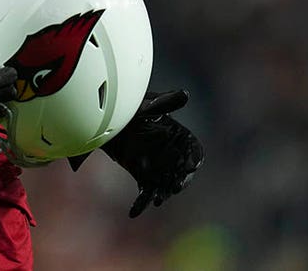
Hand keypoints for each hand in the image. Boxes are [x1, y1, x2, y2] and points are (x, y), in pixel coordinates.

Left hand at [101, 90, 204, 217]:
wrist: (113, 123)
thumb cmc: (134, 110)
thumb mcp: (148, 105)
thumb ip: (166, 102)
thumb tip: (185, 94)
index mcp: (181, 138)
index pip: (195, 151)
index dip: (194, 158)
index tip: (191, 165)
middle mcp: (175, 157)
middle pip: (183, 172)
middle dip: (181, 180)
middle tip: (176, 186)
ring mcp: (161, 169)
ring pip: (166, 185)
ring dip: (164, 193)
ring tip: (158, 199)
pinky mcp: (145, 178)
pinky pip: (146, 193)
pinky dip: (141, 203)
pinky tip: (134, 212)